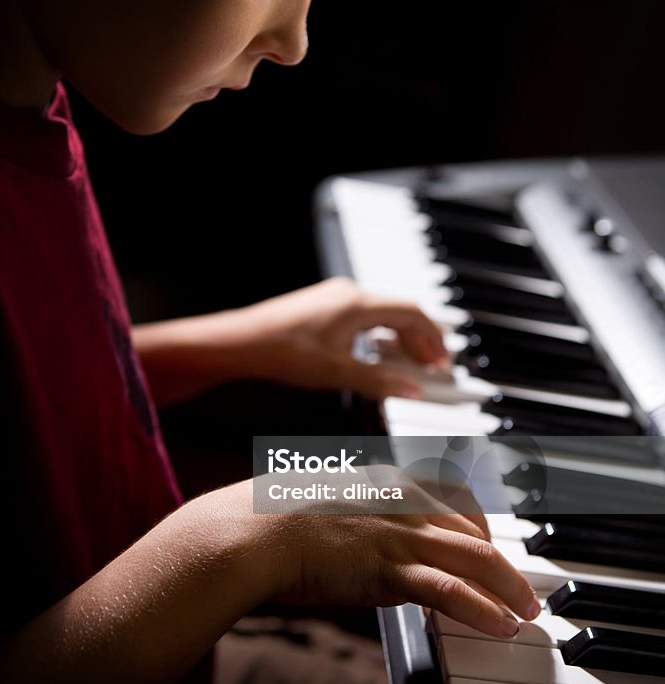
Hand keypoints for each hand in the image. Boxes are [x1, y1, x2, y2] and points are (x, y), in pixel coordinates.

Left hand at [243, 277, 448, 398]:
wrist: (241, 341)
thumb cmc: (284, 353)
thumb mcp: (337, 373)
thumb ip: (380, 381)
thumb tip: (415, 391)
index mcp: (359, 303)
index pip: (412, 312)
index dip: (433, 339)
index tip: (443, 362)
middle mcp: (350, 292)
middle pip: (400, 311)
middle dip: (420, 339)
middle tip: (433, 366)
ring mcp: (335, 296)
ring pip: (382, 312)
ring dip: (401, 336)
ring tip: (411, 362)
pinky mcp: (323, 304)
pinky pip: (364, 314)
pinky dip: (380, 332)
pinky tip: (379, 352)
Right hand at [261, 495, 537, 638]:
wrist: (252, 531)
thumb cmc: (272, 519)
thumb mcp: (321, 502)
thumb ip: (352, 514)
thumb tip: (359, 537)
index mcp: (387, 478)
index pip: (453, 496)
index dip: (480, 525)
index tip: (488, 546)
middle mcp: (402, 500)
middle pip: (472, 527)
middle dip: (504, 561)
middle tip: (521, 587)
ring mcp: (399, 533)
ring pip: (476, 557)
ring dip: (509, 588)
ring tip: (527, 611)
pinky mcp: (391, 568)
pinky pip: (452, 590)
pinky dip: (484, 610)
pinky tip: (502, 626)